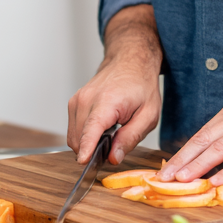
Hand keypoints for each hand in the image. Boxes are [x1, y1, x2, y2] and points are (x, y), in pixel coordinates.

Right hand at [67, 4, 161, 165]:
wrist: (130, 61)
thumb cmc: (141, 85)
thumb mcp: (149, 115)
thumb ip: (131, 138)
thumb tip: (114, 158)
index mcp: (107, 101)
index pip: (92, 128)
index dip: (87, 147)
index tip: (83, 161)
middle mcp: (87, 99)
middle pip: (80, 139)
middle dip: (94, 151)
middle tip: (116, 145)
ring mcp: (77, 100)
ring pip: (74, 138)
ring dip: (89, 144)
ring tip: (111, 133)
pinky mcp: (74, 103)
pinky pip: (74, 130)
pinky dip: (85, 135)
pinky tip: (103, 128)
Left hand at [158, 94, 222, 186]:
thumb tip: (214, 156)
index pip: (203, 132)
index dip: (184, 152)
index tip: (167, 169)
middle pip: (205, 139)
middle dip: (183, 160)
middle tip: (165, 178)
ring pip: (220, 148)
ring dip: (199, 166)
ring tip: (183, 181)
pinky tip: (216, 183)